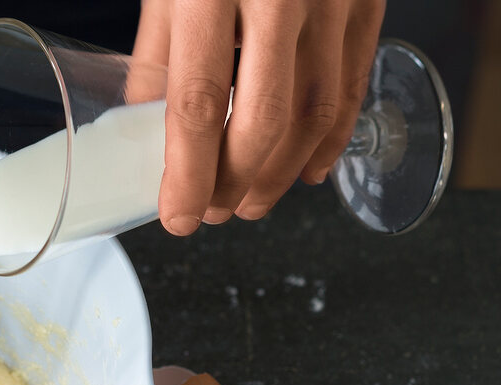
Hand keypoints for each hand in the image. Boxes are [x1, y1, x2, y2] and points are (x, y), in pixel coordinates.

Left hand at [132, 0, 385, 234]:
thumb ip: (158, 52)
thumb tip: (147, 126)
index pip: (200, 103)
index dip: (189, 172)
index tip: (178, 215)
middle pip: (264, 120)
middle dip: (236, 183)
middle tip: (213, 213)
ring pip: (315, 113)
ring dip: (281, 173)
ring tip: (250, 202)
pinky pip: (353, 84)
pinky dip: (330, 138)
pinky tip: (306, 169)